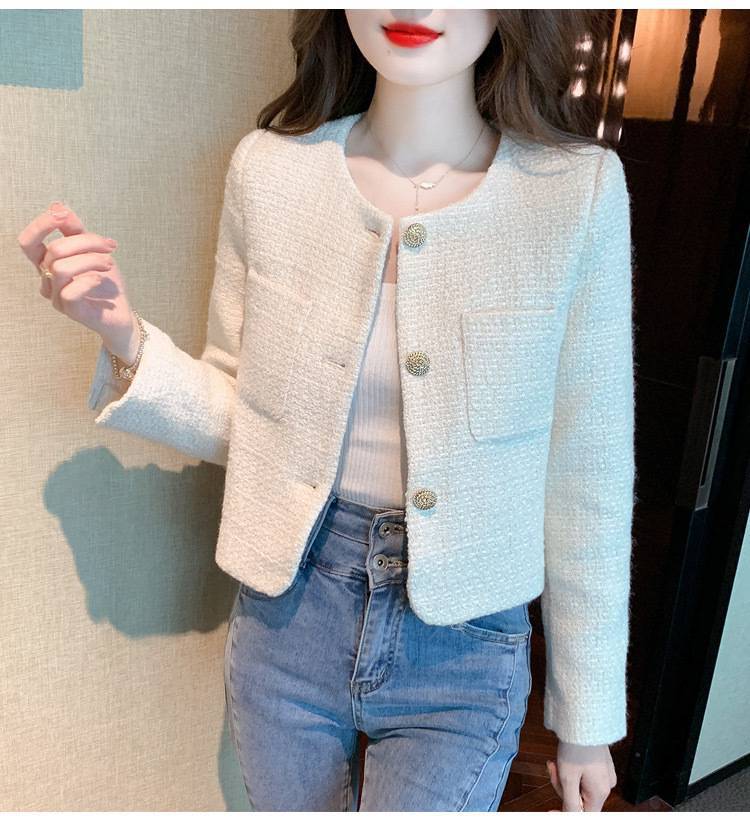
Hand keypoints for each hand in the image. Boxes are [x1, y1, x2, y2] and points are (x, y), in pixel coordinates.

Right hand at [17, 200, 139, 361]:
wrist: (122, 313)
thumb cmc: (105, 283)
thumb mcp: (93, 250)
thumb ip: (75, 230)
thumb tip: (58, 206)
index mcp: (48, 263)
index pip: (28, 242)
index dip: (41, 225)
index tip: (63, 215)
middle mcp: (47, 280)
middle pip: (55, 250)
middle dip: (86, 242)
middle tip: (109, 246)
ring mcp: (56, 297)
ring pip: (62, 268)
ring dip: (91, 260)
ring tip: (110, 264)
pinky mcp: (70, 311)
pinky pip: (70, 291)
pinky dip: (89, 280)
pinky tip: (101, 280)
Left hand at [546, 741, 616, 810]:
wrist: (583, 719)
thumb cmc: (577, 745)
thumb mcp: (568, 778)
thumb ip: (570, 802)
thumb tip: (570, 815)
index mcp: (600, 792)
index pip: (583, 814)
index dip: (566, 812)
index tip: (551, 811)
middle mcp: (606, 785)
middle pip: (580, 799)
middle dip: (562, 787)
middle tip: (553, 770)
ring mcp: (604, 774)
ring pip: (580, 786)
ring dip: (565, 777)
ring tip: (556, 762)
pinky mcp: (600, 765)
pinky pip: (584, 775)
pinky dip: (571, 770)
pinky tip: (563, 759)